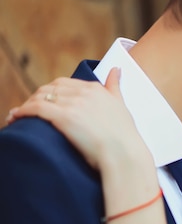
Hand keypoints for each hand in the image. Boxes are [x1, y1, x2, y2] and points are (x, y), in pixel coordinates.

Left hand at [6, 68, 148, 169]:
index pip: (65, 83)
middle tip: (30, 108)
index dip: (52, 91)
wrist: (123, 154)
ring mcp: (73, 103)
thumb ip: (115, 87)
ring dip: (27, 104)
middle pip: (51, 88)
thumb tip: (115, 70)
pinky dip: (22, 111)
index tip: (46, 101)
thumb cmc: (125, 136)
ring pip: (41, 96)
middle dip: (38, 96)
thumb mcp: (121, 106)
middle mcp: (83, 92)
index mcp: (96, 89)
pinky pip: (36, 108)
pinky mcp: (63, 116)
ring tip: (19, 114)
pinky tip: (15, 117)